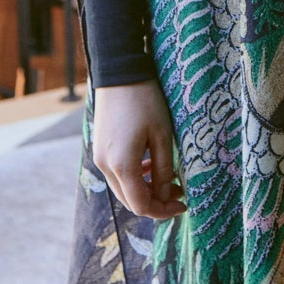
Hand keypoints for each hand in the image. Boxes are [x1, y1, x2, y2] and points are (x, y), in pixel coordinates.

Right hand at [91, 80, 186, 220]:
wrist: (119, 73)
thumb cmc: (145, 101)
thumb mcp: (162, 135)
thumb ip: (164, 170)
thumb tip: (166, 195)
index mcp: (122, 166)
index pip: (141, 205)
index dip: (163, 210)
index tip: (183, 204)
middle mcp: (105, 166)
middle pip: (130, 200)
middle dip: (156, 202)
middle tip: (179, 193)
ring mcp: (99, 157)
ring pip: (123, 187)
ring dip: (145, 189)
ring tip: (170, 179)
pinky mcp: (100, 148)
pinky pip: (117, 173)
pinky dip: (135, 176)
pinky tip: (151, 165)